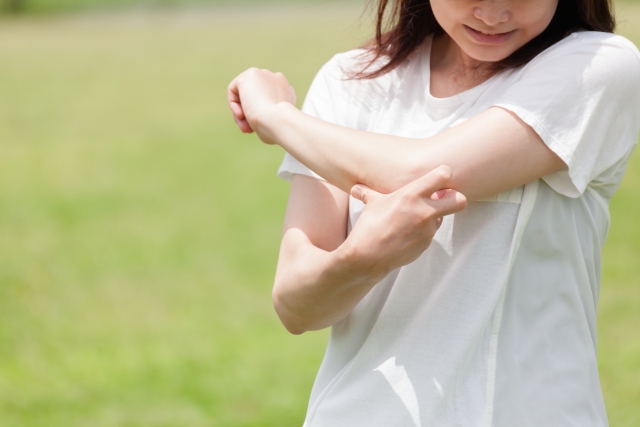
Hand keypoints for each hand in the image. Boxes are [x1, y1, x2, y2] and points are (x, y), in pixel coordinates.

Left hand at [227, 68, 296, 136]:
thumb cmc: (277, 129)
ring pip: (243, 93)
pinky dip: (234, 104)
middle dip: (248, 113)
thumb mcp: (273, 122)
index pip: (266, 100)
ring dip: (241, 111)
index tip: (256, 130)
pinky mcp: (251, 74)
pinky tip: (241, 115)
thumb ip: (265, 116)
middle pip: (254, 95)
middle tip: (248, 130)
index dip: (259, 115)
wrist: (278, 121)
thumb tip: (252, 120)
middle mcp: (277, 79)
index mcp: (286, 92)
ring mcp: (264, 74)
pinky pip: (234, 90)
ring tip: (245, 126)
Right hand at [341, 166, 466, 277]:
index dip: (443, 174)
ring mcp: (427, 230)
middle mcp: (425, 211)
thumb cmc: (369, 227)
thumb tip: (356, 189)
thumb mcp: (371, 205)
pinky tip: (406, 232)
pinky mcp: (426, 244)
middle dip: (454, 197)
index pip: (444, 175)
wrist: (367, 257)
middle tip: (440, 197)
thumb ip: (369, 193)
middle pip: (460, 200)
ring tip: (413, 217)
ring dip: (434, 215)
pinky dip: (422, 230)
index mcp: (412, 195)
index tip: (436, 178)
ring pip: (443, 217)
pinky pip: (430, 233)